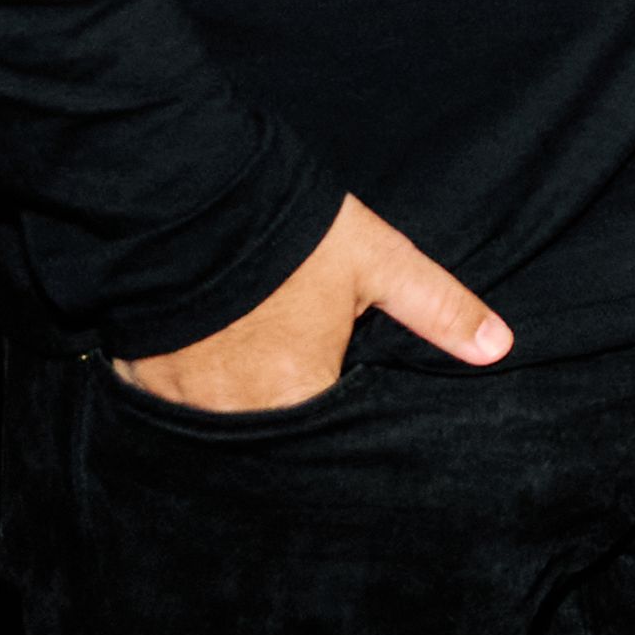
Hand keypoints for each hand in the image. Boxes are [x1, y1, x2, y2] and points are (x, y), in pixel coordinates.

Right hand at [115, 195, 508, 413]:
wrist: (184, 192)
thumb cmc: (287, 229)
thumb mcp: (378, 261)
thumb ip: (437, 308)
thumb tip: (497, 347)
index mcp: (294, 392)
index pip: (329, 442)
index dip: (340, 424)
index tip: (340, 391)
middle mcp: (233, 412)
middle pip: (272, 439)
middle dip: (289, 418)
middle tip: (294, 371)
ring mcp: (178, 398)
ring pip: (220, 424)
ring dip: (239, 403)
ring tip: (252, 363)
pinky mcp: (136, 377)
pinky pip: (171, 404)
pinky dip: (191, 388)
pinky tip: (206, 355)